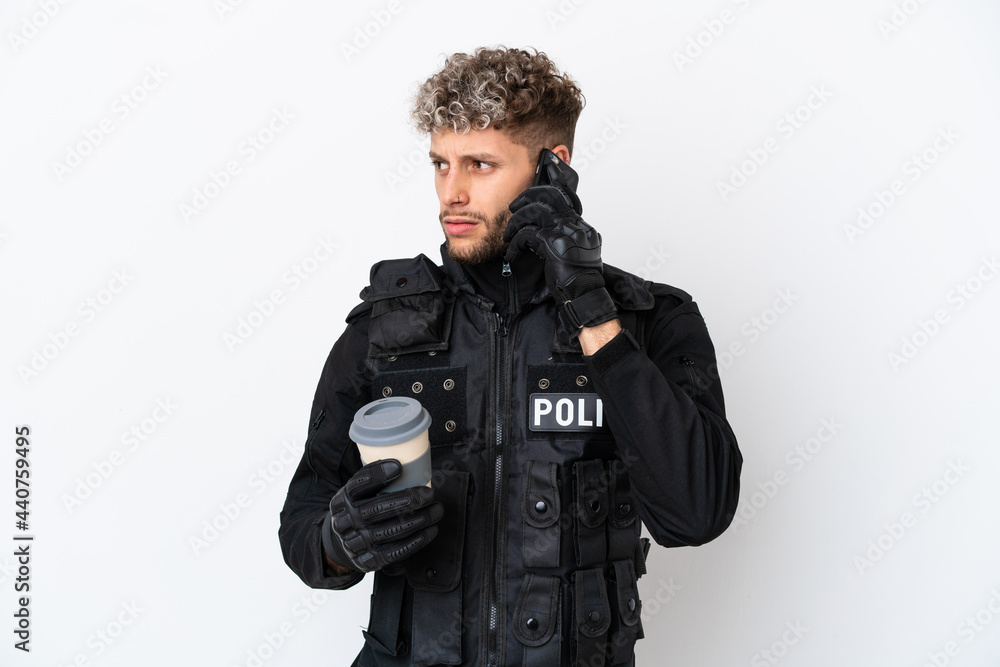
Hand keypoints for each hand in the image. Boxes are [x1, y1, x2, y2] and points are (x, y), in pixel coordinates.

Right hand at [322, 459, 442, 572]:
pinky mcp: (369, 560)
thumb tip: (405, 462)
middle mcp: (347, 521)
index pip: (358, 485)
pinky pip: (396, 552)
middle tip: (429, 493)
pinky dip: (416, 541)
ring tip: (436, 510)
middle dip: (408, 499)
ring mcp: (357, 543)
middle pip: (378, 508)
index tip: (399, 467)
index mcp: (343, 499)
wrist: (341, 544)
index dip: (377, 475)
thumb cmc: (357, 510)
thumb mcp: (356, 493)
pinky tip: (430, 530)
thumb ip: (372, 480)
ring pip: (391, 530)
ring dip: (419, 519)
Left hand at [504, 185, 617, 328]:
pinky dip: (515, 244)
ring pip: (535, 211)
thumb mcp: (571, 253)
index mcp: (581, 226)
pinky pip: (528, 234)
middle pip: (550, 195)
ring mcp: (567, 233)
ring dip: (516, 222)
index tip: (549, 164)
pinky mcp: (555, 245)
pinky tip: (512, 255)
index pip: (568, 195)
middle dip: (528, 196)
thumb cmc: (577, 280)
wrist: (584, 296)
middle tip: (514, 206)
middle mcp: (577, 225)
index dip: (557, 178)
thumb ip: (561, 237)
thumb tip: (541, 232)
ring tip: (509, 237)